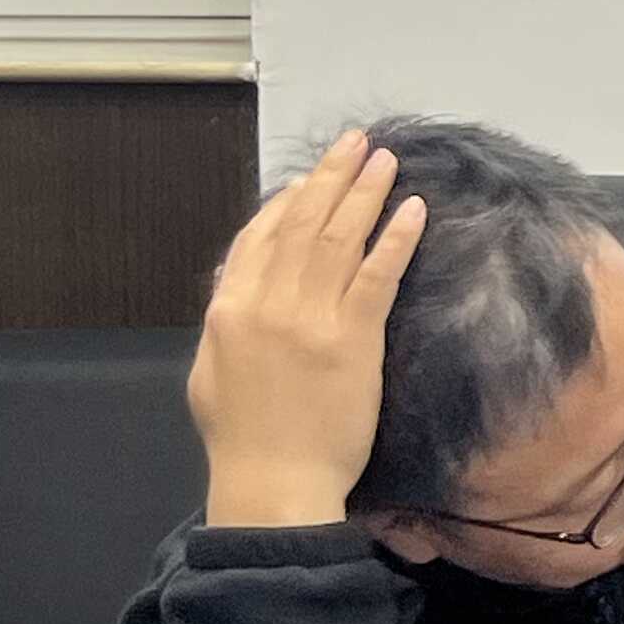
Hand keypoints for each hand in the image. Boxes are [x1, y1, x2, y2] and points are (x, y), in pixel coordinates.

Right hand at [189, 129, 427, 528]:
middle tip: (357, 142)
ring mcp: (310, 318)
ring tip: (386, 160)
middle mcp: (266, 303)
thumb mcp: (211, 370)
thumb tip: (237, 281)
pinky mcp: (353, 339)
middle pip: (302, 223)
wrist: (272, 482)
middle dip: (331, 176)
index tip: (311, 177)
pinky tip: (413, 211)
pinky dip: (395, 238)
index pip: (259, 236)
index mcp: (228, 308)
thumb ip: (225, 319)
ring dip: (365, 192)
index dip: (288, 201)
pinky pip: (378, 275)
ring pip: (339, 238)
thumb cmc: (243, 436)